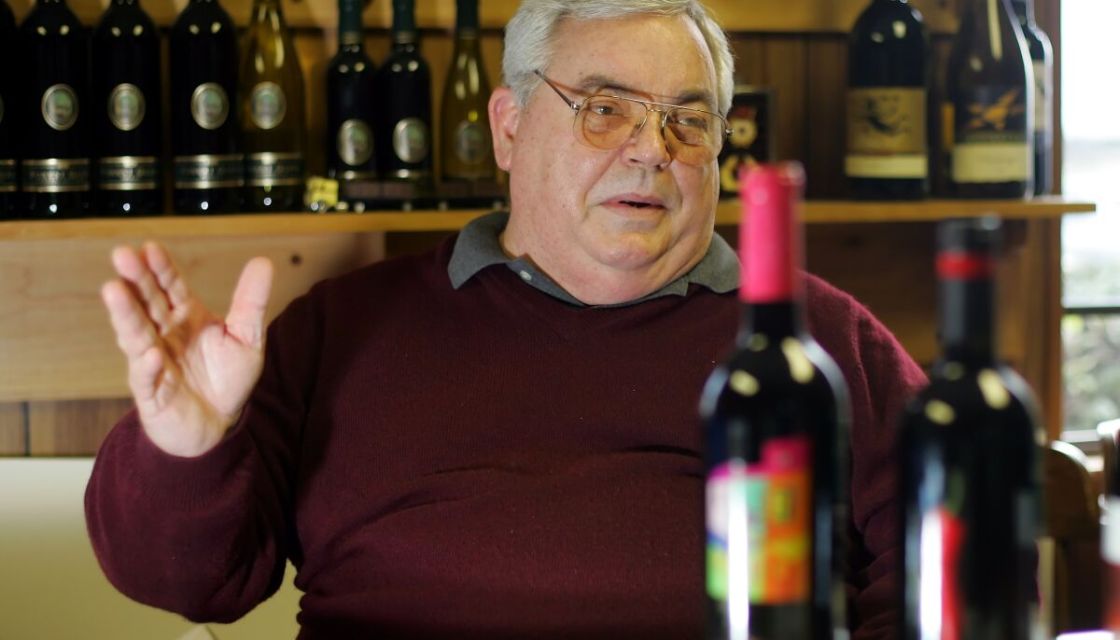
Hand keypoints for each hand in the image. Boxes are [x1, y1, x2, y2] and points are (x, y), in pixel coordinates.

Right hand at [100, 241, 273, 456]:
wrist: (217, 423)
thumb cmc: (226, 377)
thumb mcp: (247, 337)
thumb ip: (252, 302)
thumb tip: (264, 261)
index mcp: (185, 316)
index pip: (170, 286)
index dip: (161, 268)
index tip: (151, 246)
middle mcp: (164, 334)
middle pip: (147, 302)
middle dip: (135, 280)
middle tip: (122, 254)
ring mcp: (153, 362)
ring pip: (136, 334)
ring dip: (125, 314)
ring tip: (113, 289)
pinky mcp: (152, 393)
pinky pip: (146, 379)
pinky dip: (147, 368)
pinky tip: (150, 355)